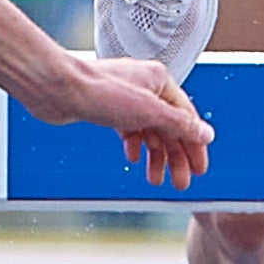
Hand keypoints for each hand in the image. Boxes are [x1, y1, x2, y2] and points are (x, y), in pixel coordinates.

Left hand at [58, 52, 212, 186]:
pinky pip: (130, 131)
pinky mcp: (108, 109)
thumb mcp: (148, 111)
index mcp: (160, 81)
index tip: (199, 167)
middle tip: (180, 181)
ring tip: (156, 179)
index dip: (194, 145)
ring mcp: (126, 99)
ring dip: (155, 157)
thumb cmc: (98, 91)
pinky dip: (134, 146)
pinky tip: (133, 158)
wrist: (58, 89)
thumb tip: (205, 133)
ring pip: (149, 132)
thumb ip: (179, 124)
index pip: (187, 118)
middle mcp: (145, 88)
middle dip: (175, 157)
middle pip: (169, 127)